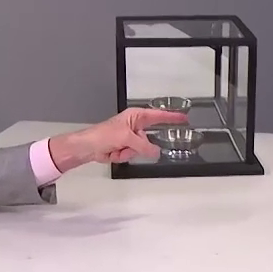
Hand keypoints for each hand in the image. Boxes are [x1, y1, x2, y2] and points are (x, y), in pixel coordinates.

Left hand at [48, 108, 188, 170]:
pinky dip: (124, 156)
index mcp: (135, 116)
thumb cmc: (102, 135)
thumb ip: (144, 145)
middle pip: (148, 138)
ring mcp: (129, 138)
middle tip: (129, 146)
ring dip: (129, 152)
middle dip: (139, 146)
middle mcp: (134, 126)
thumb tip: (156, 152)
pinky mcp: (124, 148)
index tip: (184, 118)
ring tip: (117, 148)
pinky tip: (113, 152)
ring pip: (142, 149)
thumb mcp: (127, 138)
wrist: (87, 147)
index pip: (158, 115)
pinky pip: (133, 154)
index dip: (172, 117)